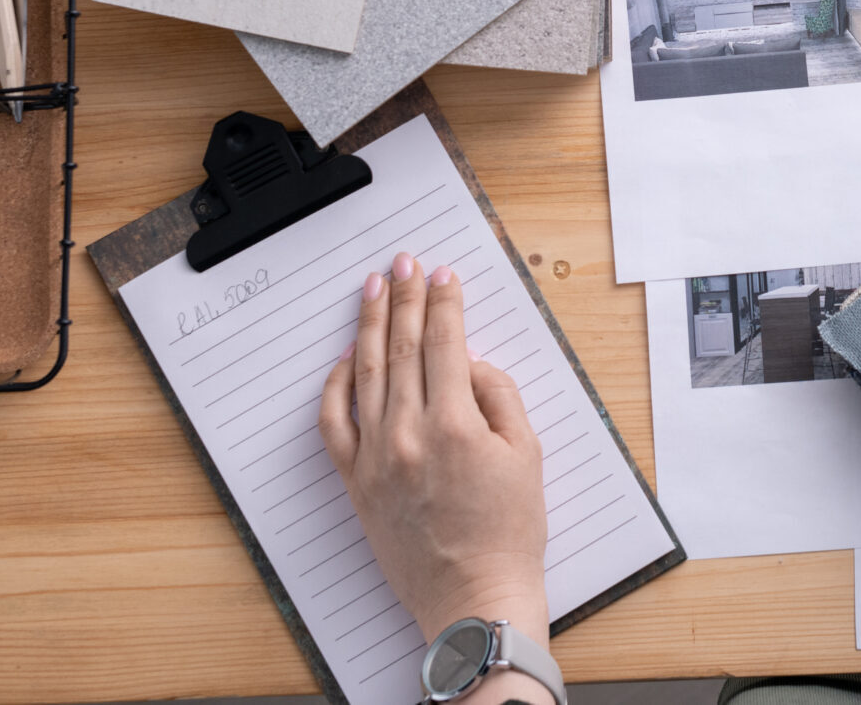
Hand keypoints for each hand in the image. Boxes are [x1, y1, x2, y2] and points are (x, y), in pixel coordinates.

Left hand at [320, 252, 551, 667]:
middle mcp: (408, 435)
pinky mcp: (357, 482)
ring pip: (366, 374)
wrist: (474, 596)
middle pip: (403, 348)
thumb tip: (466, 362)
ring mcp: (376, 458)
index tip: (443, 276)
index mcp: (455, 425)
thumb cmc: (509, 531)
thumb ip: (498, 396)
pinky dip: (337, 384)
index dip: (444, 303)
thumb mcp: (526, 454)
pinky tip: (348, 356)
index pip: (444, 343)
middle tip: (405, 263)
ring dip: (371, 325)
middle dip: (405, 299)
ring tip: (373, 289)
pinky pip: (335, 423)